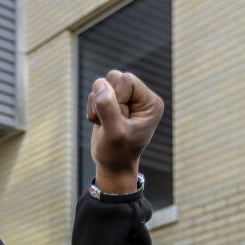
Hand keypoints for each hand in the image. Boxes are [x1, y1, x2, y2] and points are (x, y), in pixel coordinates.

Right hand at [86, 70, 163, 192]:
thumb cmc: (117, 153)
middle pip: (114, 77)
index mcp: (151, 102)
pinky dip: (94, 109)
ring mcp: (127, 98)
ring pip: (102, 83)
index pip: (127, 81)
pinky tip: (102, 124)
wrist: (113, 166)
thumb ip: (107, 108)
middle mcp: (141, 96)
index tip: (119, 121)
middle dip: (105, 100)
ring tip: (106, 124)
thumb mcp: (113, 133)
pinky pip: (96, 92)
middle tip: (111, 123)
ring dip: (97, 105)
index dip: (116, 99)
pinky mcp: (114, 101)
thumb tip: (99, 83)